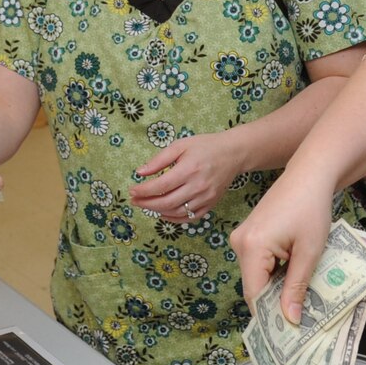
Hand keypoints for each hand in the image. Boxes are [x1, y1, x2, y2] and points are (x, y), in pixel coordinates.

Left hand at [130, 131, 245, 222]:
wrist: (233, 153)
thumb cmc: (205, 146)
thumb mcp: (180, 145)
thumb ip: (159, 160)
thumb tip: (140, 173)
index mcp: (188, 169)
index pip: (160, 186)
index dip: (143, 191)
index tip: (132, 191)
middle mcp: (197, 186)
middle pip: (166, 203)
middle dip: (146, 204)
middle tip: (135, 201)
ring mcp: (205, 197)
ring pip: (177, 212)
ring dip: (158, 212)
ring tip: (147, 205)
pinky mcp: (211, 204)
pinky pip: (190, 218)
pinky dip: (174, 219)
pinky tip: (164, 213)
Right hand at [231, 173, 334, 322]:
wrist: (308, 175)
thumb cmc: (312, 209)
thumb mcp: (309, 252)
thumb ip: (297, 287)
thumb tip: (290, 320)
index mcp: (252, 247)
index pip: (255, 295)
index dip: (270, 316)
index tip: (288, 334)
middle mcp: (239, 243)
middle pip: (254, 287)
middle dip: (275, 303)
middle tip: (300, 319)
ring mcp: (241, 238)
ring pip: (257, 276)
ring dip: (277, 287)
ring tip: (302, 296)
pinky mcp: (248, 235)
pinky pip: (258, 264)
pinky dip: (274, 273)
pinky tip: (294, 274)